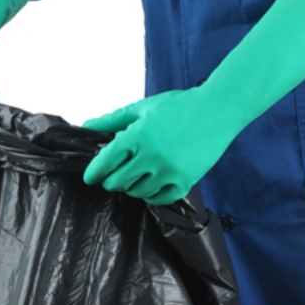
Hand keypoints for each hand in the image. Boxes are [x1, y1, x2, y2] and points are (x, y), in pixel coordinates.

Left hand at [82, 88, 240, 204]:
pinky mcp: (185, 181)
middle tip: (114, 175)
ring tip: (136, 176)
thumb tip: (87, 126)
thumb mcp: (143, 108)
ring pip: (138, 192)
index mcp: (138, 135)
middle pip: (118, 182)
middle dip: (111, 180)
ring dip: (132, 187)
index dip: (94, 172)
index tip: (91, 177)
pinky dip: (152, 195)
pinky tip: (152, 184)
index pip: (106, 162)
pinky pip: (161, 199)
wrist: (216, 110)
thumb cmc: (180, 105)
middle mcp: (151, 156)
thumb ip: (113, 120)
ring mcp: (169, 171)